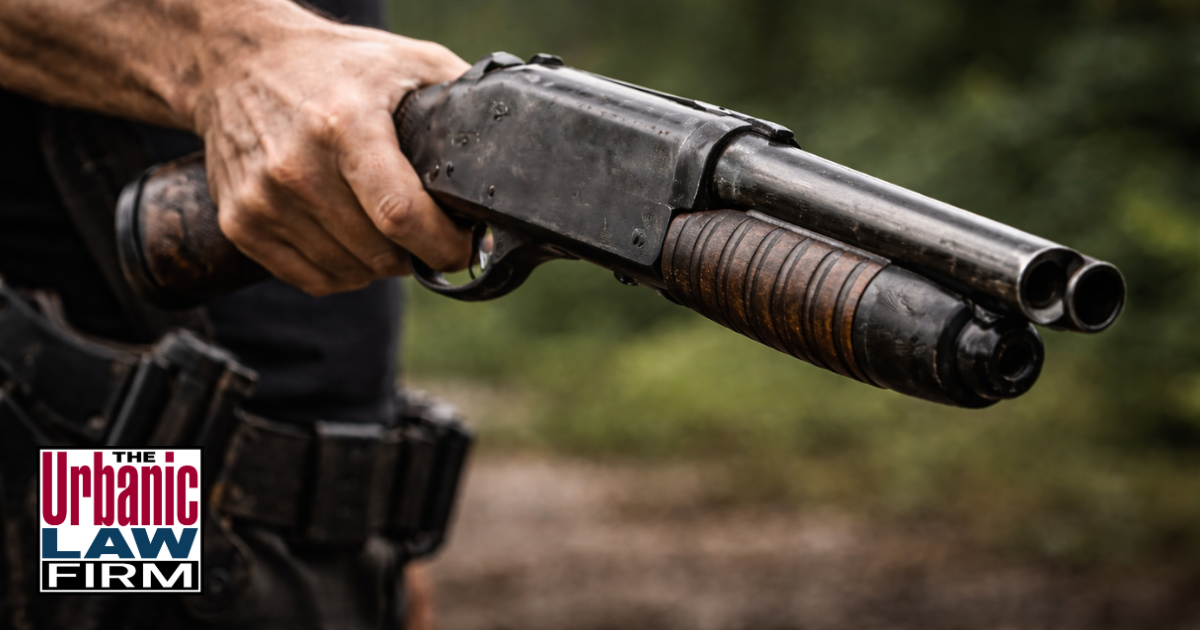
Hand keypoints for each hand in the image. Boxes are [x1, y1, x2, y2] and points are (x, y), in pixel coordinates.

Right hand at [191, 5, 472, 294]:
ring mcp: (263, 200)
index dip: (443, 244)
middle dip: (418, 252)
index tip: (465, 246)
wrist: (236, 62)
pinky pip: (313, 279)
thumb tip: (513, 140)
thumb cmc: (335, 65)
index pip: (400, 216)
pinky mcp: (241, 223)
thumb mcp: (407, 61)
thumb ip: (459, 99)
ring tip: (385, 227)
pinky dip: (343, 270)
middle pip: (380, 253)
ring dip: (380, 263)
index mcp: (344, 125)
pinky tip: (351, 237)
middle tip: (427, 230)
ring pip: (350, 273)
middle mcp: (296, 166)